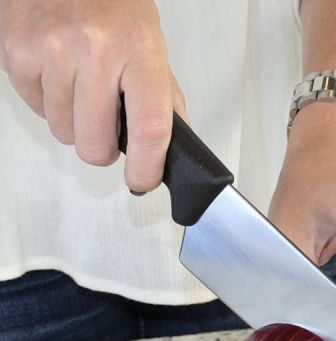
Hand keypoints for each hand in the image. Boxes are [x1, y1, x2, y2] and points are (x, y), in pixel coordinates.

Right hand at [0, 0, 184, 190]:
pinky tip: (58, 73)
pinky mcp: (18, 52)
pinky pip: (36, 109)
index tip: (142, 181)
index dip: (146, 168)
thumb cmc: (111, 1)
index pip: (149, 129)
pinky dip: (48, 102)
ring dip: (74, 122)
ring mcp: (53, 50)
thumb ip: (164, 98)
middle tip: (107, 127)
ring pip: (64, 133)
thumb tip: (170, 150)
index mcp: (140, 50)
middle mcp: (96, 50)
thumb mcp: (150, 43)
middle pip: (96, 145)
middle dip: (103, 148)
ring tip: (81, 87)